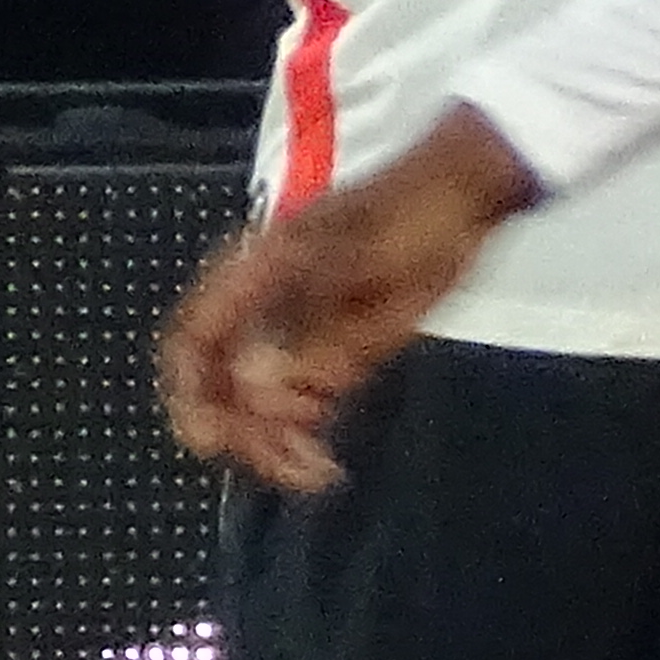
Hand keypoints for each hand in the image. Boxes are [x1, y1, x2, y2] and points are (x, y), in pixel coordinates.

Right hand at [155, 110, 542, 490]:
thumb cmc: (421, 220)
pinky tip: (324, 456)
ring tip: (318, 470)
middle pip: (221, 379)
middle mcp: (267, 298)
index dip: (190, 391)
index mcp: (262, 270)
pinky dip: (301, 431)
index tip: (211, 440)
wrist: (469, 190)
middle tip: (292, 468)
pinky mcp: (330, 339)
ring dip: (274, 441)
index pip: (195, 337)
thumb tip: (256, 388)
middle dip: (244, 432)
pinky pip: (297, 396)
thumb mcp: (374, 280)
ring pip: (258, 397)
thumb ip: (317, 335)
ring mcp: (298, 320)